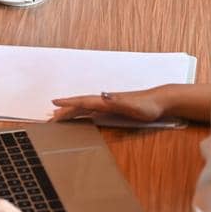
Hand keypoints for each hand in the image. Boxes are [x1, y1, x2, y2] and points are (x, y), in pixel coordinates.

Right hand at [49, 86, 169, 122]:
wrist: (160, 101)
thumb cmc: (148, 106)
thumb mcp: (134, 105)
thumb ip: (118, 100)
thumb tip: (102, 94)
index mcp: (107, 101)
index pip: (84, 101)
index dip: (69, 103)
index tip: (54, 103)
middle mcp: (105, 101)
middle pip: (80, 105)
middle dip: (64, 110)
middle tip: (49, 117)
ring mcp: (108, 104)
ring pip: (85, 108)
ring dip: (71, 111)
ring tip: (58, 115)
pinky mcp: (113, 108)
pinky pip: (92, 111)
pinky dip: (82, 113)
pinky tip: (79, 116)